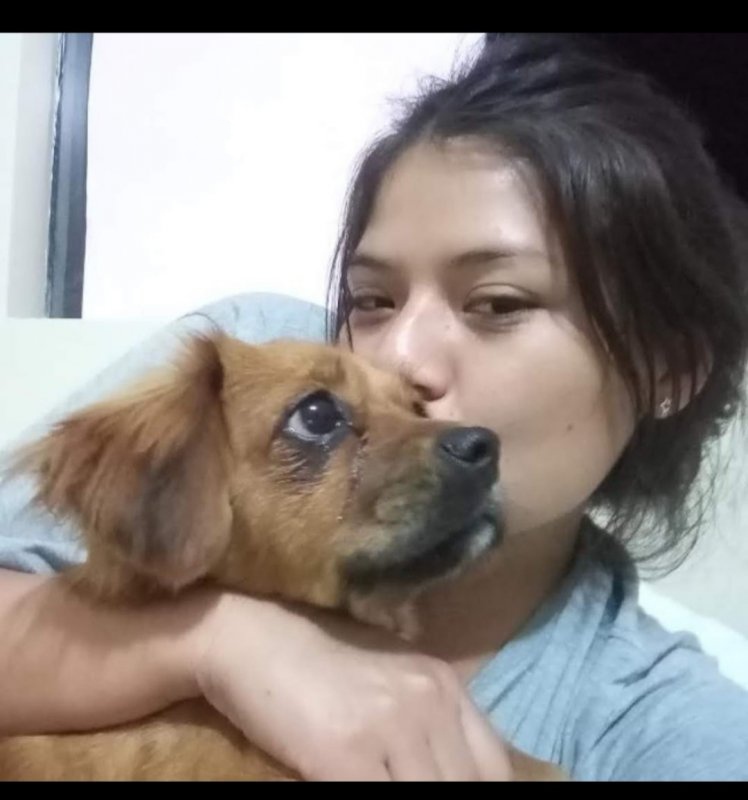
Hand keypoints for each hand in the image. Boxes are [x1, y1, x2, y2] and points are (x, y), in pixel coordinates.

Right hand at [190, 591, 513, 780]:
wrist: (254, 641)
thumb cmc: (318, 660)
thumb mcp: (390, 679)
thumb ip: (426, 716)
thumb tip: (448, 765)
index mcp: (444, 683)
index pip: (493, 767)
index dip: (478, 791)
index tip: (451, 792)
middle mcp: (428, 701)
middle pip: (465, 786)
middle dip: (444, 799)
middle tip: (405, 785)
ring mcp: (390, 726)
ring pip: (427, 795)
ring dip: (407, 799)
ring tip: (379, 783)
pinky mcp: (345, 753)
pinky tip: (349, 787)